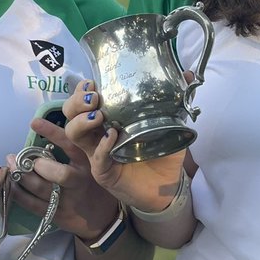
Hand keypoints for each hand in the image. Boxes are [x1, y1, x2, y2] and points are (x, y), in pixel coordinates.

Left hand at [6, 114, 121, 242]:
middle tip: (21, 157)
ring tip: (11, 165)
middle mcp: (79, 182)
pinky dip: (19, 194)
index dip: (52, 133)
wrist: (102, 219)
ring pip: (41, 189)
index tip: (34, 122)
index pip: (71, 145)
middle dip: (37, 165)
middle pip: (59, 174)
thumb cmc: (92, 185)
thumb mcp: (90, 165)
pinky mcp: (57, 215)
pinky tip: (12, 184)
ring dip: (21, 176)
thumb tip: (44, 135)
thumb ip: (73, 152)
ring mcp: (68, 200)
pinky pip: (33, 204)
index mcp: (87, 164)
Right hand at [62, 80, 186, 212]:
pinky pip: (96, 158)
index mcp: (108, 119)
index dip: (82, 89)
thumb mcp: (171, 124)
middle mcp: (97, 134)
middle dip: (77, 102)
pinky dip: (102, 146)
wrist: (169, 186)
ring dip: (82, 121)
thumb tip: (189, 74)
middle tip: (94, 98)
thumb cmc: (163, 154)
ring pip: (74, 134)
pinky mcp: (103, 172)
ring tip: (98, 116)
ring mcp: (97, 154)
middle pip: (70, 114)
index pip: (84, 100)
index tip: (92, 82)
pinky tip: (111, 137)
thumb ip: (176, 101)